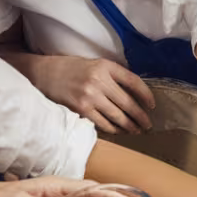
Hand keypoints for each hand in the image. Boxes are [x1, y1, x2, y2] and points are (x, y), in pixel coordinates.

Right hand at [30, 55, 154, 133]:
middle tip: (148, 125)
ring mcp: (89, 96)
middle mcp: (99, 80)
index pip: (133, 81)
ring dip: (129, 126)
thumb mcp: (94, 64)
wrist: (44, 74)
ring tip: (135, 131)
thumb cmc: (70, 69)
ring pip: (117, 116)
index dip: (146, 95)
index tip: (152, 105)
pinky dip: (112, 129)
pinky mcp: (80, 109)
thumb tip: (133, 93)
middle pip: (128, 102)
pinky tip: (118, 131)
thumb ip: (112, 75)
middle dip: (140, 116)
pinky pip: (102, 123)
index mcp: (105, 66)